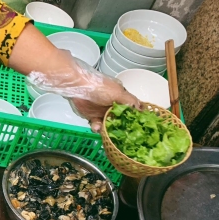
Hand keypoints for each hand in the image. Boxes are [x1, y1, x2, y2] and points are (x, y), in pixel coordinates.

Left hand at [27, 49, 141, 132]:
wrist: (76, 86)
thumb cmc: (98, 86)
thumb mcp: (118, 93)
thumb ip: (130, 101)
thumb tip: (142, 109)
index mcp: (122, 97)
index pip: (131, 109)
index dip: (134, 118)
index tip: (136, 127)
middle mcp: (113, 105)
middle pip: (121, 120)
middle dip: (121, 127)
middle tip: (121, 133)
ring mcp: (102, 111)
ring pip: (109, 125)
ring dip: (108, 129)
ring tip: (104, 128)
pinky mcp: (91, 116)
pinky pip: (97, 125)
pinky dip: (97, 128)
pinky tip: (96, 126)